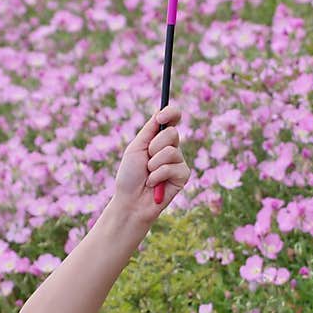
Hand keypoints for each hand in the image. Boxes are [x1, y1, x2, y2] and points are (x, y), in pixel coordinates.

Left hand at [112, 103, 190, 225]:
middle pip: (172, 133)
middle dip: (154, 146)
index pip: (173, 119)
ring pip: (172, 151)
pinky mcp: (183, 176)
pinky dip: (158, 175)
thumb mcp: (136, 148)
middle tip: (146, 159)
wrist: (130, 201)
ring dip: (154, 164)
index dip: (170, 113)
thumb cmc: (130, 175)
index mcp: (159, 139)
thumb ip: (149, 130)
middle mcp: (171, 148)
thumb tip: (160, 110)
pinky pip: (173, 167)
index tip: (160, 117)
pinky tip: (154, 185)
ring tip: (148, 175)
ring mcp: (178, 162)